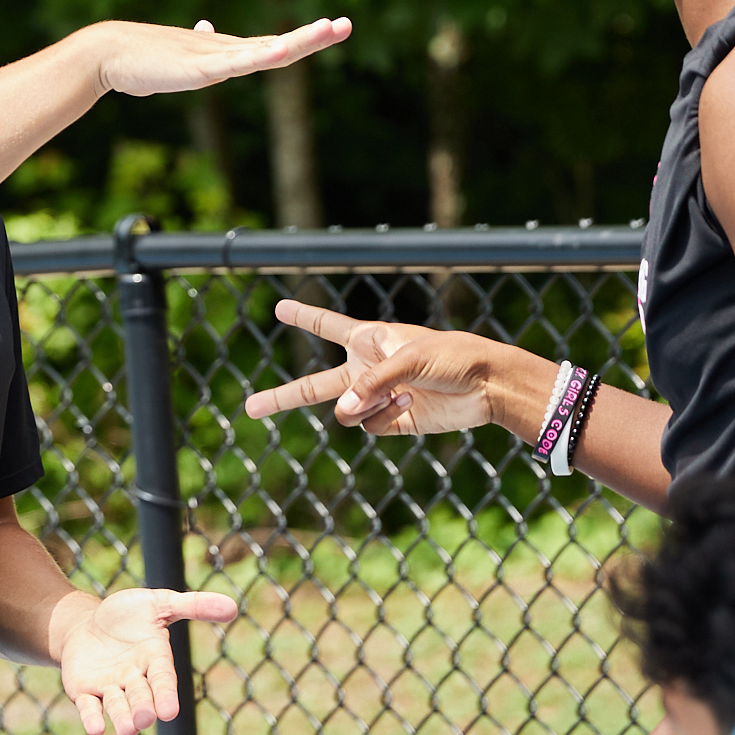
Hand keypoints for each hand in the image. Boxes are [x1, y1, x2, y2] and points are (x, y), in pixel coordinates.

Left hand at [53, 586, 238, 734]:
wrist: (85, 623)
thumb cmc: (126, 615)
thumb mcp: (159, 603)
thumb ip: (193, 606)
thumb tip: (234, 606)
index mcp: (155, 660)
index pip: (163, 679)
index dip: (166, 694)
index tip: (170, 711)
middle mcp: (135, 679)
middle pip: (141, 697)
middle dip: (143, 708)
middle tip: (146, 718)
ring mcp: (109, 687)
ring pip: (117, 706)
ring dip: (122, 718)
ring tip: (128, 730)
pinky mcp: (84, 691)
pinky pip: (89, 707)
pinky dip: (92, 718)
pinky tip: (96, 729)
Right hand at [89, 16, 350, 97]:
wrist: (108, 53)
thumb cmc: (143, 58)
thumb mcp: (180, 57)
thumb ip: (198, 48)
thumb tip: (205, 25)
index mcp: (225, 52)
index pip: (274, 45)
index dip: (305, 38)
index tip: (333, 27)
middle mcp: (225, 50)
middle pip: (279, 45)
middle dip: (313, 36)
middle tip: (345, 25)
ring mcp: (213, 58)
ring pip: (264, 50)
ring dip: (297, 41)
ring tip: (327, 30)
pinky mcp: (198, 69)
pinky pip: (234, 64)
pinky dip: (259, 56)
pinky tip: (280, 52)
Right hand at [242, 300, 522, 436]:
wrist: (485, 386)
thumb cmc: (450, 357)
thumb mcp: (408, 360)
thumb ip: (370, 384)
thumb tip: (343, 412)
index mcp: (368, 340)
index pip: (326, 326)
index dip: (303, 316)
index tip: (279, 307)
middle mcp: (366, 369)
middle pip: (313, 386)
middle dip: (281, 397)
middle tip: (248, 407)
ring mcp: (376, 398)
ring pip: (345, 412)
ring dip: (363, 407)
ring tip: (397, 395)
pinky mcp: (391, 421)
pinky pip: (370, 426)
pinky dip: (385, 417)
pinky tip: (409, 404)